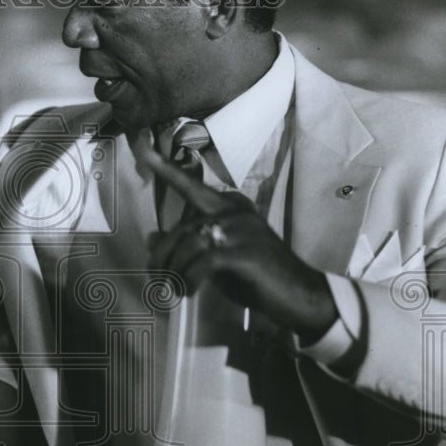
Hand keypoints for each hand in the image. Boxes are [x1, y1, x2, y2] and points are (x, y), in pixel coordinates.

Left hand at [143, 149, 338, 339]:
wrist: (301, 295)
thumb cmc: (257, 276)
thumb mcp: (218, 256)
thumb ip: (189, 244)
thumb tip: (153, 239)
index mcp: (229, 206)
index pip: (191, 186)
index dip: (166, 170)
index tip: (144, 149)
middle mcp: (234, 210)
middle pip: (180, 229)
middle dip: (162, 257)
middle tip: (157, 278)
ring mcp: (241, 229)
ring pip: (188, 245)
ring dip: (174, 272)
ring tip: (175, 289)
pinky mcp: (244, 252)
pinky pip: (202, 262)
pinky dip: (189, 279)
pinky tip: (190, 292)